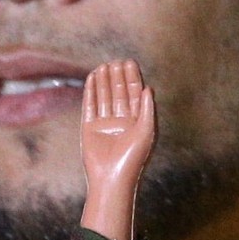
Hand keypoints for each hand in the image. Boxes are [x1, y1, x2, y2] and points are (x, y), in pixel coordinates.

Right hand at [79, 59, 156, 239]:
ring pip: (105, 97)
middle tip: (116, 61)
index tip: (129, 62)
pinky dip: (91, 92)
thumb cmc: (133, 158)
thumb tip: (148, 88)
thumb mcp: (147, 132)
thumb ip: (148, 109)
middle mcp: (122, 121)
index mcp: (138, 121)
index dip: (132, 78)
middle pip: (119, 93)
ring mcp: (105, 124)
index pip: (135, 94)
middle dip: (118, 77)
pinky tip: (92, 78)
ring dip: (104, 81)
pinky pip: (90, 106)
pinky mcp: (90, 128)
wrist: (112, 178)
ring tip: (104, 65)